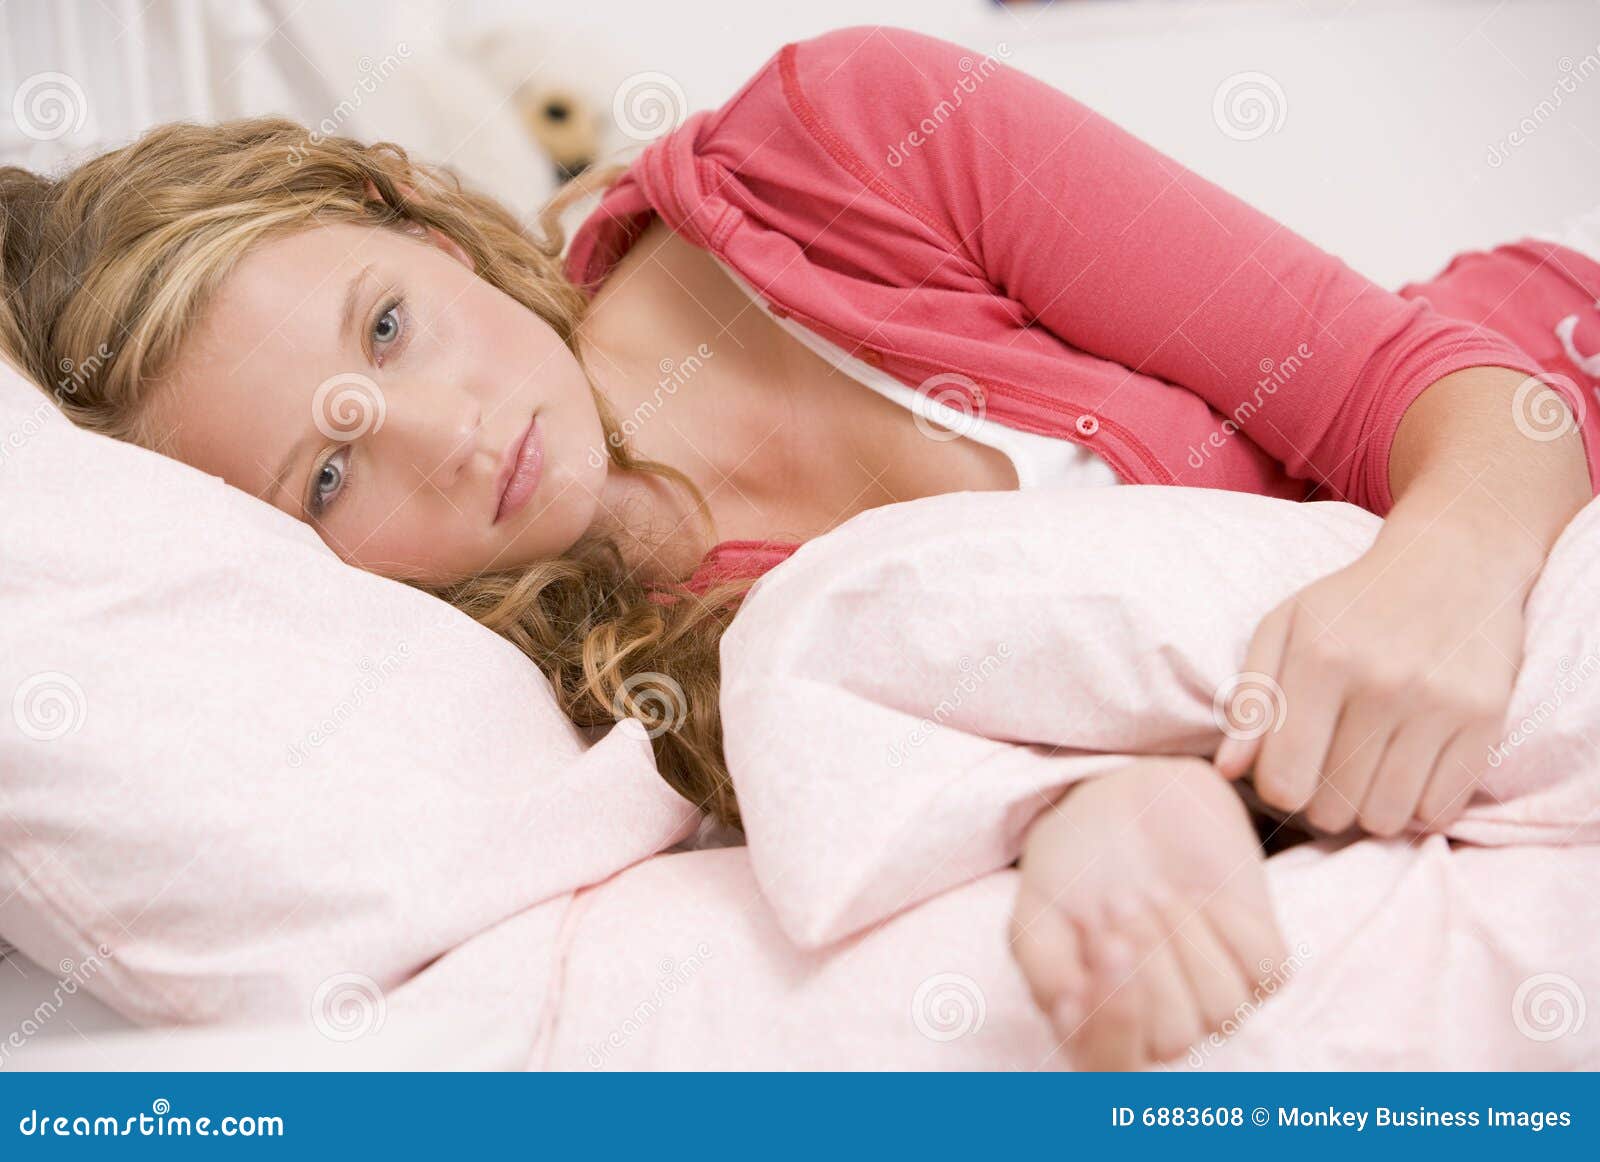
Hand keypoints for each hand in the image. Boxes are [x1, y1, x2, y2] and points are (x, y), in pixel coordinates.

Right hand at [1010, 758, 1285, 1069]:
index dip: (1116, 1018)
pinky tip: (1203, 894)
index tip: (1106, 941)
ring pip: (1224, 1007)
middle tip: (1121, 896)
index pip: (1111, 1066)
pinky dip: (1232, 925)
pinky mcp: (1258, 958)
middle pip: (1174, 1037)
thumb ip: (1046, 970)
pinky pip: (1267, 970)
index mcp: (1099, 1024)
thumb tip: (1072, 1012)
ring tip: (1157, 891)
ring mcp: (1212, 993)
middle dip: (1150, 958)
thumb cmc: (1073, 865)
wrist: (1121, 797)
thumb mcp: (1036, 913)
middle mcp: (1159, 1022)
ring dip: (1187, 938)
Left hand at [1213, 516, 1529, 836]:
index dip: (1277, 790)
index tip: (1287, 771)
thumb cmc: (1351, 603)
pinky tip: (1407, 774)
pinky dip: (1417, 808)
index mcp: (1321, 659)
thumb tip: (1225, 771)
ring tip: (1366, 775)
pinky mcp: (1484, 717)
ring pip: (1385, 817)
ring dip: (1368, 811)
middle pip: (1334, 806)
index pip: (1284, 779)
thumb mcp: (1284, 629)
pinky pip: (1439, 809)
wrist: (1452, 561)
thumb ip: (1250, 701)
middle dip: (1322, 802)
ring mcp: (1439, 702)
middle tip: (1329, 771)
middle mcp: (1382, 682)